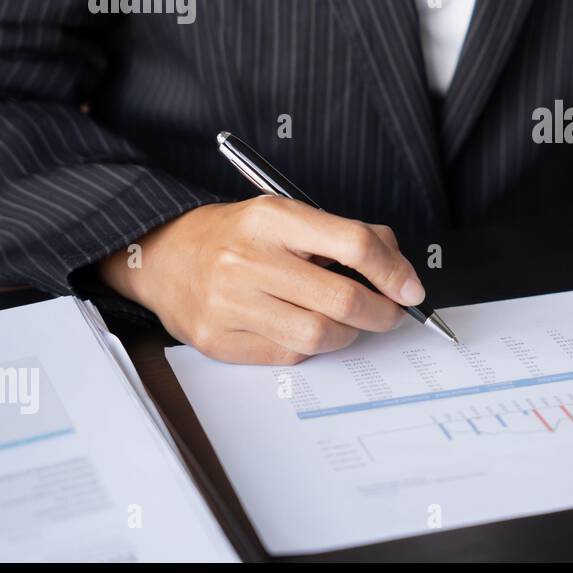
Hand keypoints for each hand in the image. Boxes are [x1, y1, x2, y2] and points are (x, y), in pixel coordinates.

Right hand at [99, 197, 424, 364]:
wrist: (162, 257)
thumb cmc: (237, 236)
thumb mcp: (286, 215)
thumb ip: (344, 235)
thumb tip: (399, 269)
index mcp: (272, 218)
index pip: (353, 243)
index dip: (393, 270)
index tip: (411, 288)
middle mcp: (248, 259)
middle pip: (342, 298)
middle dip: (383, 312)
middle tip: (393, 313)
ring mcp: (229, 303)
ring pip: (319, 335)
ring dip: (350, 334)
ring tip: (350, 322)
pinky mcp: (219, 340)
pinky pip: (288, 356)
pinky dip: (310, 348)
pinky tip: (304, 328)